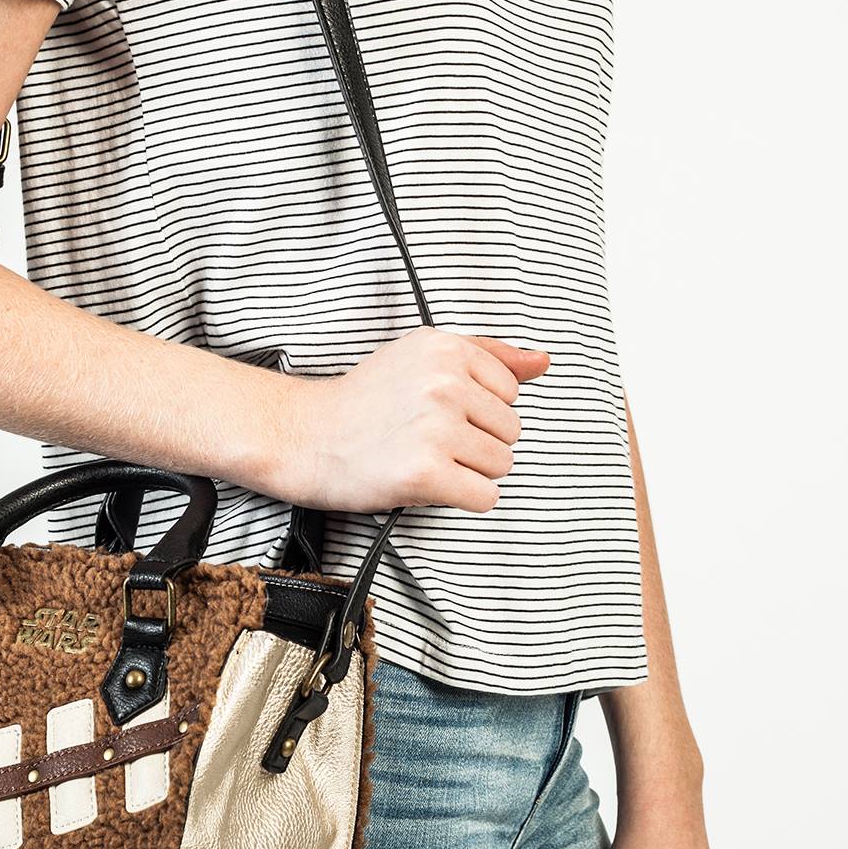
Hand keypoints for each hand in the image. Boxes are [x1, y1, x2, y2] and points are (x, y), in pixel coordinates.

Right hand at [284, 326, 549, 512]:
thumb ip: (489, 356)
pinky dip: (462, 498)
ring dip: (468, 472)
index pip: (510, 393)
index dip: (476, 411)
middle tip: (425, 439)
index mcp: (448, 349)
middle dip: (475, 443)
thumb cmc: (362, 402)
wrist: (304, 436)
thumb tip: (543, 362)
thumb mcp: (422, 357)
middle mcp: (445, 384)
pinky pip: (484, 497)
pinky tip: (428, 484)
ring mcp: (436, 429)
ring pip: (501, 465)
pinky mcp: (426, 473)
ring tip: (424, 459)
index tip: (434, 413)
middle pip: (510, 431)